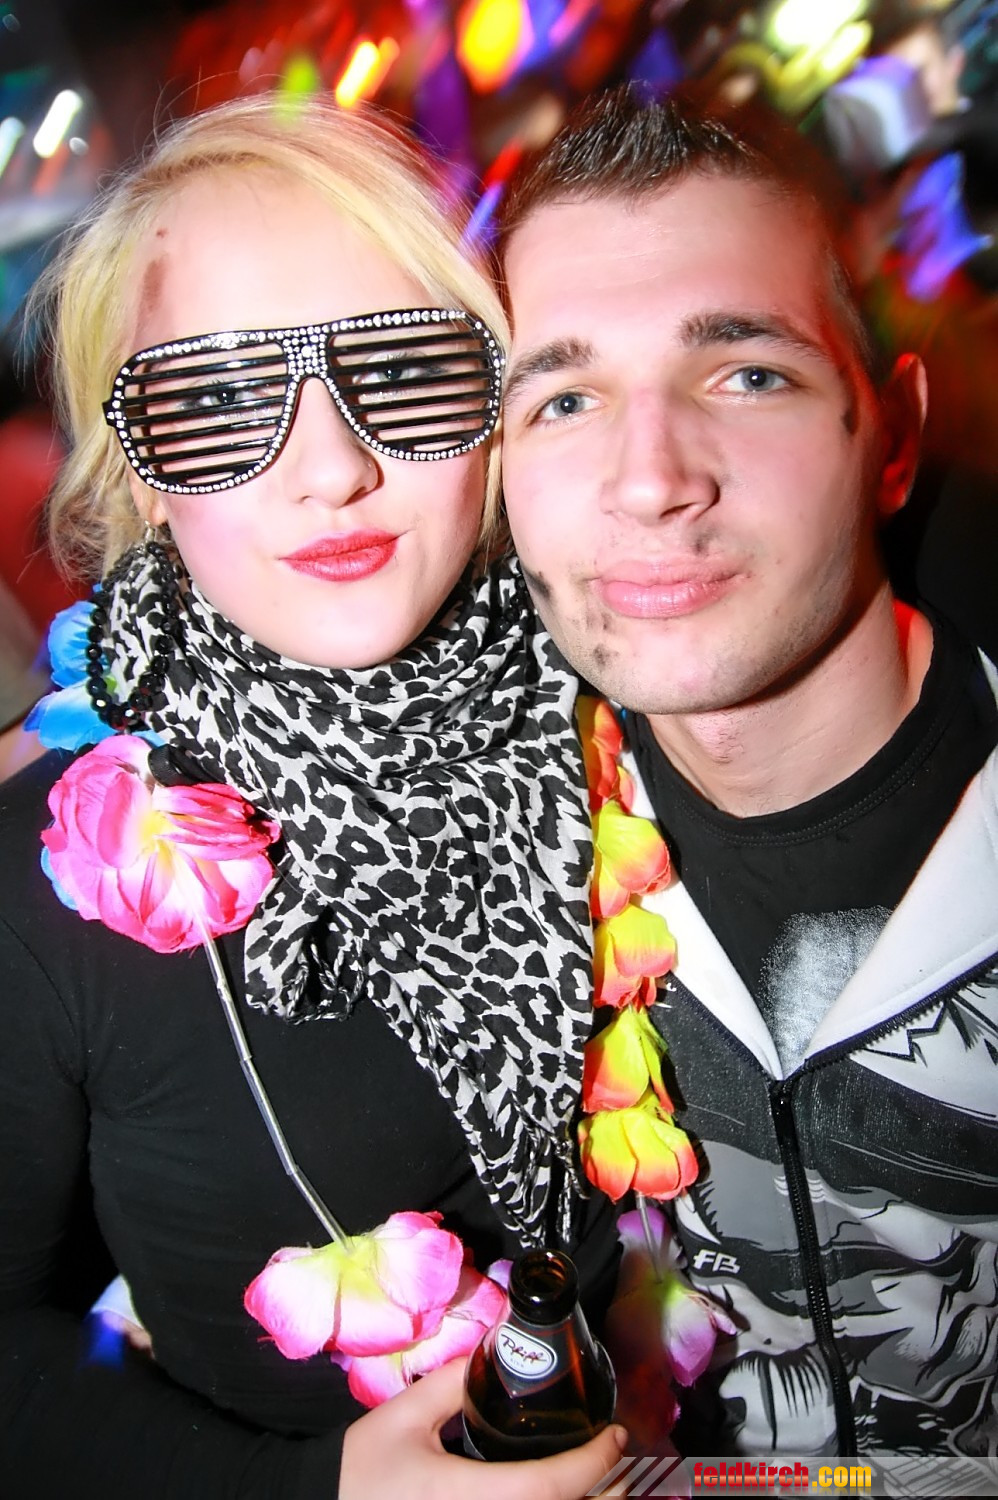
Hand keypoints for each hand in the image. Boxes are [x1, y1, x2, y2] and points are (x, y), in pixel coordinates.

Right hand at [339, 1357, 627, 1499]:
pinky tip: (556, 1493)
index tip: (617, 1433)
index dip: (594, 1463)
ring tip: (599, 1478)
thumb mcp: (404, 1414)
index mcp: (470, 1496)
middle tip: (617, 1456)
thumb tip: (495, 1345)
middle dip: (605, 1492)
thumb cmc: (360, 1469)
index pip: (550, 1486)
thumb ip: (454, 1380)